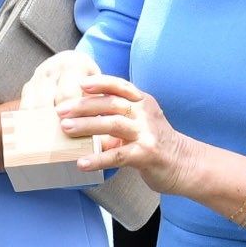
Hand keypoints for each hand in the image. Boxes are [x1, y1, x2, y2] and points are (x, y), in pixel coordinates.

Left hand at [52, 72, 182, 185]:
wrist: (185, 164)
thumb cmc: (154, 143)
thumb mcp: (140, 123)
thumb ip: (117, 117)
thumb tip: (81, 117)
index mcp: (143, 102)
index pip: (120, 86)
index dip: (101, 82)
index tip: (80, 83)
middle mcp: (145, 114)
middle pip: (112, 104)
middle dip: (84, 106)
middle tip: (60, 110)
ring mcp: (147, 133)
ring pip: (113, 125)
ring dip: (87, 126)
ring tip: (65, 129)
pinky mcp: (146, 154)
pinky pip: (118, 156)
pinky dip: (98, 159)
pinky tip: (82, 163)